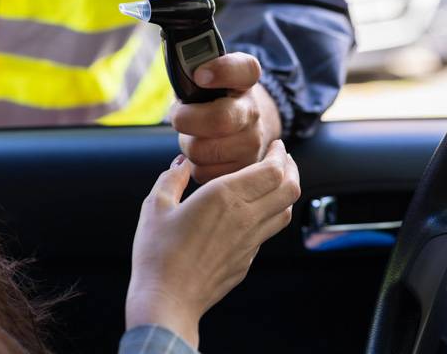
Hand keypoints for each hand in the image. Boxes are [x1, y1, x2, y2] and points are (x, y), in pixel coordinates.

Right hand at [126, 140, 300, 348]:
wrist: (167, 301)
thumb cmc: (157, 253)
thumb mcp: (155, 206)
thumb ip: (172, 178)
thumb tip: (182, 163)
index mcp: (224, 196)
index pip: (272, 170)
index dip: (279, 154)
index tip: (276, 145)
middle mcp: (245, 217)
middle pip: (289, 188)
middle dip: (291, 169)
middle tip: (282, 158)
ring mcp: (250, 243)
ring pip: (285, 212)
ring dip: (286, 192)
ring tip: (275, 182)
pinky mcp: (246, 261)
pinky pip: (267, 232)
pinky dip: (270, 215)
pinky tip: (253, 212)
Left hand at [171, 52, 282, 182]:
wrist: (239, 127)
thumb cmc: (211, 99)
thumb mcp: (205, 77)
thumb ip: (190, 70)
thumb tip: (177, 78)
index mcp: (245, 80)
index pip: (244, 69)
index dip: (222, 71)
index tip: (200, 75)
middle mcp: (253, 111)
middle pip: (219, 120)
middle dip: (186, 120)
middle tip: (179, 117)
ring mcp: (253, 143)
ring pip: (203, 150)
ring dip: (187, 144)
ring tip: (193, 135)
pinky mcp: (243, 169)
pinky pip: (203, 172)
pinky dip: (194, 164)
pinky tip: (202, 153)